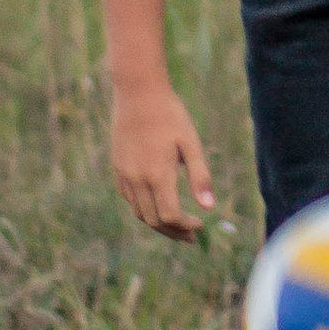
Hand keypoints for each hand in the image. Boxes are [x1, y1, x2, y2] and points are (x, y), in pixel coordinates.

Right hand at [111, 86, 216, 240]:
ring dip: (158, 224)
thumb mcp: (191, 143)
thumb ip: (200, 177)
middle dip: (174, 232)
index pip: (170, 216)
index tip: (200, 224)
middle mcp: (138, 179)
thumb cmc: (170, 115)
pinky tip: (157, 205)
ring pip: (139, 213)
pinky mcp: (118, 168)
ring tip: (176, 226)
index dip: (186, 226)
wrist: (138, 93)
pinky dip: (144, 210)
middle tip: (191, 236)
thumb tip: (210, 208)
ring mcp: (125, 175)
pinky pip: (130, 199)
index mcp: (158, 174)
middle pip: (154, 221)